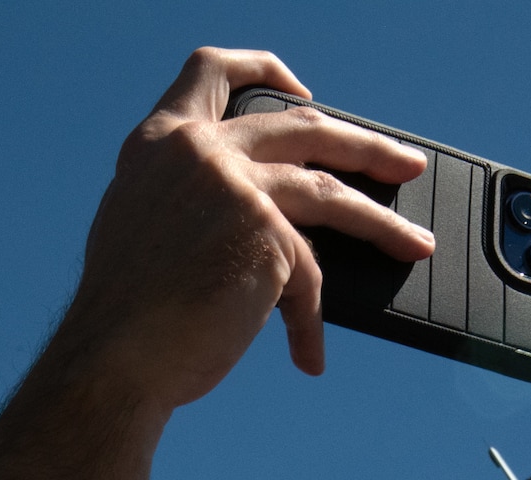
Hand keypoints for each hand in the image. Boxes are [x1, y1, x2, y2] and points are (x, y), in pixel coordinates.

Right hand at [56, 47, 434, 412]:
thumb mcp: (147, 227)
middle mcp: (202, 152)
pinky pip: (308, 280)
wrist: (114, 357)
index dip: (262, 71)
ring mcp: (239, 188)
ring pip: (333, 191)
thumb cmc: (127, 314)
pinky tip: (308, 357)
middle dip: (365, 144)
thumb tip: (265, 222)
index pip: (212, 71)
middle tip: (404, 162)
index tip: (300, 91)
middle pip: (305, 126)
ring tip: (415, 244)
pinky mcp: (271, 236)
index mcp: (162, 143)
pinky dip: (307, 324)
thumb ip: (194, 202)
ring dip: (382, 222)